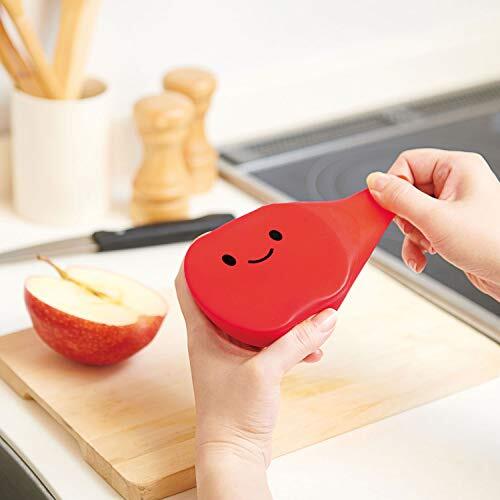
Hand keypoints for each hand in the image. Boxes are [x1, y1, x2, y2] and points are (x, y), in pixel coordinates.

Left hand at [175, 267, 336, 499]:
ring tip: (295, 301)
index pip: (188, 282)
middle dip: (246, 277)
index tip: (218, 237)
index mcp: (203, 331)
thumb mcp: (266, 372)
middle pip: (224, 292)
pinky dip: (286, 336)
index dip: (198, 256)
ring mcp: (230, 351)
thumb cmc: (231, 418)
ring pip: (250, 315)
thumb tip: (324, 318)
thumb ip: (296, 342)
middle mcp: (213, 336)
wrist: (235, 452)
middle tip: (267, 260)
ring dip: (273, 308)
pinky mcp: (248, 364)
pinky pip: (267, 339)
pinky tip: (309, 342)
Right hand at [366, 148, 499, 299]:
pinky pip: (421, 230)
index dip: (394, 186)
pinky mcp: (451, 226)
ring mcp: (453, 205)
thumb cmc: (492, 244)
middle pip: (406, 190)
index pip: (407, 163)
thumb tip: (375, 181)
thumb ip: (399, 198)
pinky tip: (423, 257)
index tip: (388, 206)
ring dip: (412, 235)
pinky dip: (417, 246)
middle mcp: (456, 182)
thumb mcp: (435, 218)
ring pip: (411, 213)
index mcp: (457, 167)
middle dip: (405, 217)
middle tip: (417, 228)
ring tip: (427, 245)